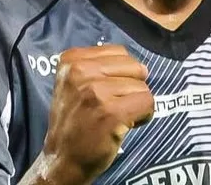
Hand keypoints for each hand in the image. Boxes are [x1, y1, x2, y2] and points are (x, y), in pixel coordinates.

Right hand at [38, 45, 153, 184]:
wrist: (63, 158)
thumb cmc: (75, 120)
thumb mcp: (74, 83)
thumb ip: (100, 66)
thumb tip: (142, 67)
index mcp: (72, 59)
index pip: (120, 52)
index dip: (122, 74)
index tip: (107, 92)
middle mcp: (81, 71)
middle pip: (134, 67)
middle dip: (131, 87)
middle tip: (113, 106)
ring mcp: (96, 91)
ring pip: (142, 86)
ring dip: (135, 104)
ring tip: (116, 117)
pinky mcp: (111, 112)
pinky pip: (148, 102)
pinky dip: (144, 115)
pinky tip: (127, 124)